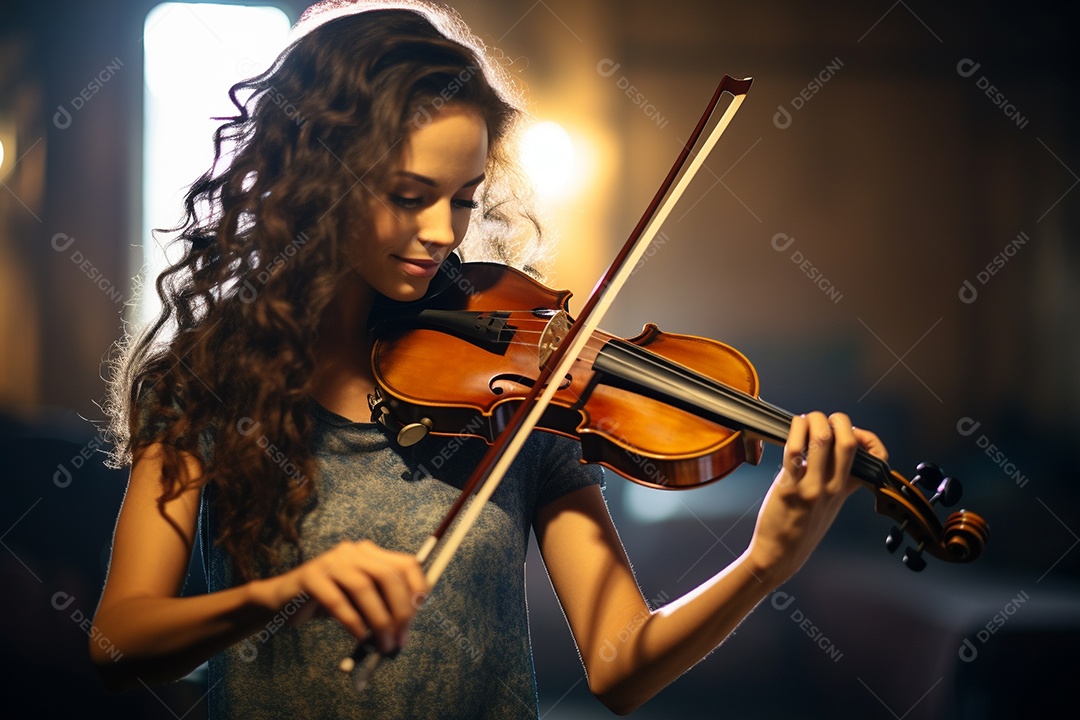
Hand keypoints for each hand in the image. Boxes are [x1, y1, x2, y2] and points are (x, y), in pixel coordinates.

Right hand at [257, 540, 427, 653]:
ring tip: (383, 645)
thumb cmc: (329, 602)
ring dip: (379, 620)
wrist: (284, 601)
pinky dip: (353, 622)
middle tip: (400, 639)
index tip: (417, 617)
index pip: (406, 564)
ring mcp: (331, 561)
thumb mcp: (360, 601)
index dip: (416, 589)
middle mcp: (353, 551)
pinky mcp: (311, 577)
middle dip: (399, 611)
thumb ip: (382, 607)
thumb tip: (404, 631)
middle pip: (387, 576)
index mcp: (370, 553)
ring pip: (364, 588)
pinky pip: (338, 601)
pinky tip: (361, 638)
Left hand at [746, 412, 886, 584]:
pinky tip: (791, 430)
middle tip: (825, 419)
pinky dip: (793, 433)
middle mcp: (832, 488)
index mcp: (844, 490)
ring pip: (822, 440)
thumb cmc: (800, 527)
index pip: (874, 460)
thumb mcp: (829, 505)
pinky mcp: (789, 488)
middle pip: (848, 442)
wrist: (779, 554)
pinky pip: (794, 452)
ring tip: (805, 420)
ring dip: (814, 421)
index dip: (870, 439)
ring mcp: (812, 487)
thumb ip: (835, 481)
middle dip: (839, 420)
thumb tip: (830, 450)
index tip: (854, 432)